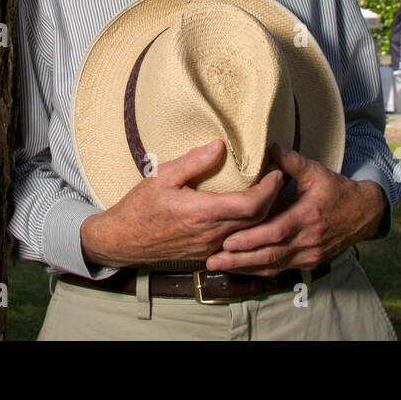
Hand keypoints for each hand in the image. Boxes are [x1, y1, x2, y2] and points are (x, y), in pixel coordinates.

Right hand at [79, 139, 285, 267]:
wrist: (122, 240)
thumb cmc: (140, 207)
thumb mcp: (163, 176)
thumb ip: (194, 161)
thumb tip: (219, 145)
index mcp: (203, 212)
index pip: (252, 204)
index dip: (271, 189)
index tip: (277, 172)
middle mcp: (211, 233)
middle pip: (258, 220)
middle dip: (274, 199)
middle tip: (278, 178)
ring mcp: (210, 247)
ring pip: (250, 233)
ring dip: (264, 214)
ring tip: (268, 193)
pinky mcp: (205, 254)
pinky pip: (236, 241)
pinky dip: (249, 227)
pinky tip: (248, 213)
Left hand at [204, 144, 383, 276]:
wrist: (363, 214)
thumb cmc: (336, 190)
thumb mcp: (316, 172)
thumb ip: (292, 161)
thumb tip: (271, 147)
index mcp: (308, 216)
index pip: (277, 231)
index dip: (252, 238)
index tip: (228, 240)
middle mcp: (308, 240)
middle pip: (270, 253)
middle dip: (240, 258)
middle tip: (213, 259)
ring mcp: (309, 254)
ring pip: (273, 265)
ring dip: (245, 268)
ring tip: (219, 266)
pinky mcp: (309, 262)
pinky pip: (281, 269)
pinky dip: (259, 270)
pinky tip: (241, 269)